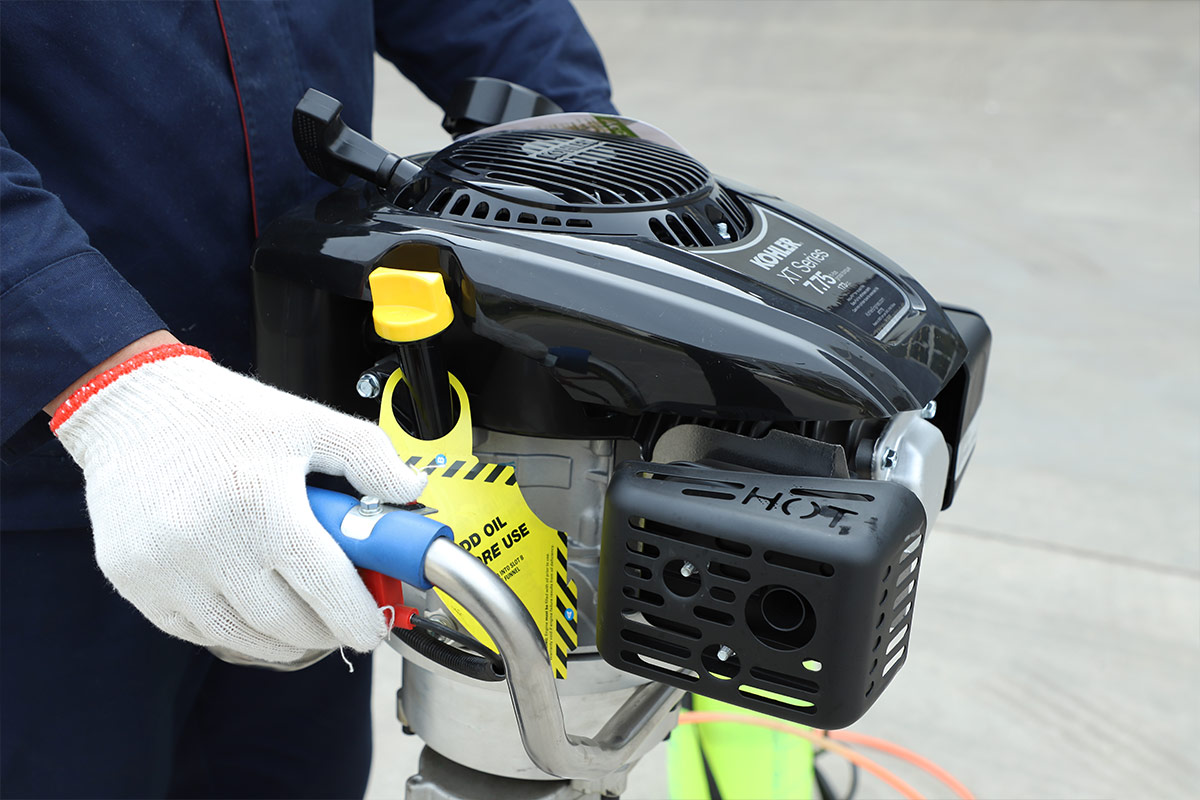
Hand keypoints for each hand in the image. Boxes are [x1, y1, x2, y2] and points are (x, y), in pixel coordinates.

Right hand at [52, 344, 424, 663]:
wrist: (131, 405)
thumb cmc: (221, 414)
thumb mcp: (306, 421)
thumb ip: (367, 457)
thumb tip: (410, 493)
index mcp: (261, 502)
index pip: (325, 587)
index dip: (358, 618)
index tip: (374, 628)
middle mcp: (210, 543)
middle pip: (287, 624)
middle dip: (325, 630)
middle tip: (342, 620)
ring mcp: (166, 569)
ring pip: (243, 639)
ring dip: (282, 641)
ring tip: (302, 620)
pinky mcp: (134, 582)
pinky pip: (195, 632)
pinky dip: (233, 631)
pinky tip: (251, 609)